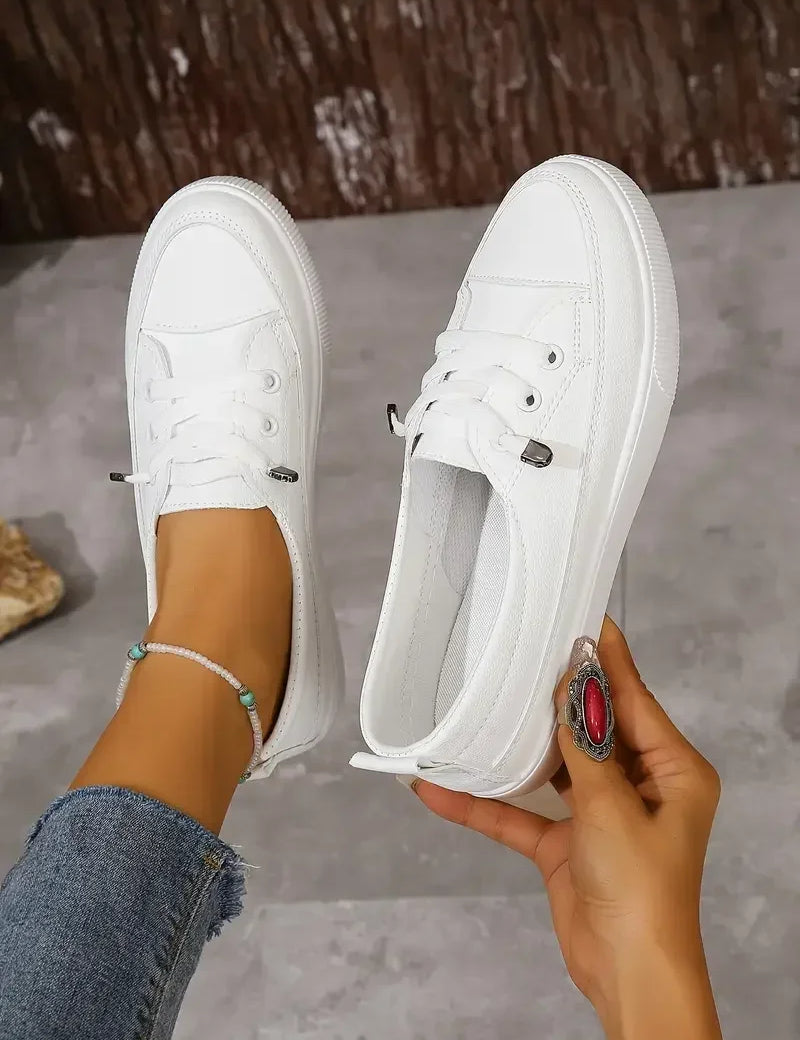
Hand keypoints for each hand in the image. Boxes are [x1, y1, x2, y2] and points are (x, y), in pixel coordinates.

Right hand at [412, 617, 722, 1039]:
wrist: (627, 974)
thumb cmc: (643, 890)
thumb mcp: (612, 806)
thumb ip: (586, 743)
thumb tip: (574, 680)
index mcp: (673, 771)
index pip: (634, 699)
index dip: (607, 659)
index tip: (583, 618)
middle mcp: (640, 787)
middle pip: (592, 727)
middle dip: (555, 696)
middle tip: (521, 652)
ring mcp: (600, 815)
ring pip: (553, 766)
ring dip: (514, 749)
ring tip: (481, 706)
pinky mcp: (566, 845)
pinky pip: (521, 814)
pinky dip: (485, 804)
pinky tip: (439, 790)